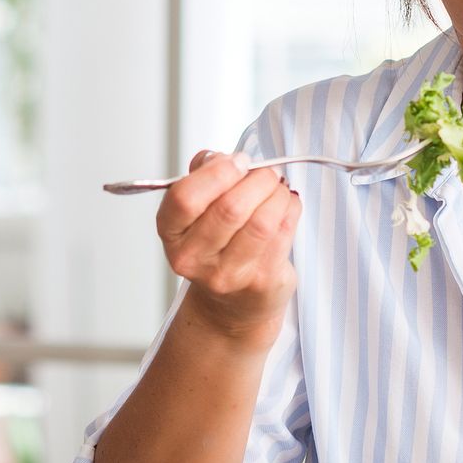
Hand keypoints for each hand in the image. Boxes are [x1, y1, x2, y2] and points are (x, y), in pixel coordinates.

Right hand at [157, 149, 301, 346]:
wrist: (233, 303)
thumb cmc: (218, 244)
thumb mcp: (199, 208)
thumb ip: (204, 175)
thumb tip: (223, 158)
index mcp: (172, 232)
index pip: (185, 198)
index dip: (217, 172)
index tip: (237, 161)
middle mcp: (193, 258)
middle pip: (230, 208)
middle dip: (257, 179)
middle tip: (266, 173)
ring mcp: (227, 274)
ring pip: (262, 221)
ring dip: (277, 194)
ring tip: (277, 189)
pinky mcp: (260, 281)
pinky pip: (283, 233)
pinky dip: (290, 209)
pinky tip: (285, 206)